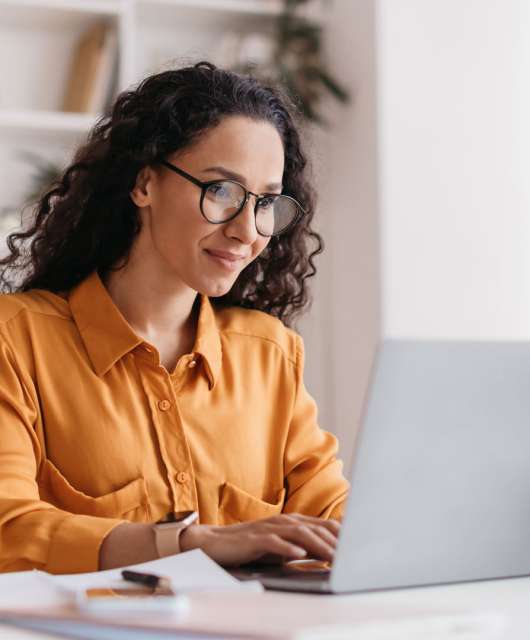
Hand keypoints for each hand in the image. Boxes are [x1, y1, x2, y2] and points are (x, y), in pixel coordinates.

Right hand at [179, 513, 339, 566]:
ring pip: (299, 533)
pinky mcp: (254, 539)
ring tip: (334, 556)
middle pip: (315, 528)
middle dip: (336, 542)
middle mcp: (283, 521)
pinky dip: (287, 548)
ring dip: (318, 545)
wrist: (214, 543)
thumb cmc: (250, 546)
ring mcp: (268, 528)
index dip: (342, 535)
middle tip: (353, 555)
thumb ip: (302, 545)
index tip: (360, 545)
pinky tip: (298, 554)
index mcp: (291, 521)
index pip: (323, 525)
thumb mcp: (280, 545)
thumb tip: (328, 554)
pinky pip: (273, 542)